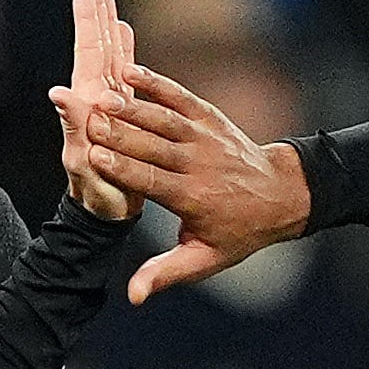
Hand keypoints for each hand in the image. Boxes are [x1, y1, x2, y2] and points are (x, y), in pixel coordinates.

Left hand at [56, 0, 141, 222]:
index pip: (89, 50)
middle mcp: (98, 96)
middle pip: (97, 43)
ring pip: (109, 53)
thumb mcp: (84, 161)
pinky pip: (125, 73)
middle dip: (95, 9)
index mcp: (90, 102)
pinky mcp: (122, 112)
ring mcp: (109, 103)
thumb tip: (58, 92)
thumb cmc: (96, 193)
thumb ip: (73, 127)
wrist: (106, 212)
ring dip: (108, 22)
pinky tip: (125, 33)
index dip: (88, 17)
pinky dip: (125, 51)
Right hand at [57, 64, 310, 302]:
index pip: (153, 182)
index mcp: (194, 199)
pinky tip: (129, 71)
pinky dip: (157, 84)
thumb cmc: (236, 232)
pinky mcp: (210, 118)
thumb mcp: (204, 259)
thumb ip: (165, 273)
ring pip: (164, 120)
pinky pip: (181, 98)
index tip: (94, 157)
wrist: (280, 196)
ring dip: (133, 107)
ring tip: (100, 97)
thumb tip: (131, 297)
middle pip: (154, 146)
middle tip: (88, 121)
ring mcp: (206, 138)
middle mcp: (200, 164)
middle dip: (121, 133)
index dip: (124, 169)